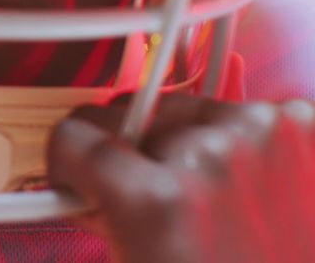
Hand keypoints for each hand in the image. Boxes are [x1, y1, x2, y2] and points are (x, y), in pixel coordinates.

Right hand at [48, 93, 314, 262]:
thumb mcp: (134, 260)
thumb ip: (99, 208)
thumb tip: (79, 175)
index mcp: (156, 200)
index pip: (74, 136)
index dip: (70, 161)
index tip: (78, 175)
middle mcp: (209, 154)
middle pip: (132, 119)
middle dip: (134, 155)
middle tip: (160, 201)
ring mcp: (262, 133)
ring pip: (186, 114)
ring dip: (188, 147)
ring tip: (216, 201)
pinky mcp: (299, 123)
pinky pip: (239, 116)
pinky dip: (237, 144)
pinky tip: (251, 186)